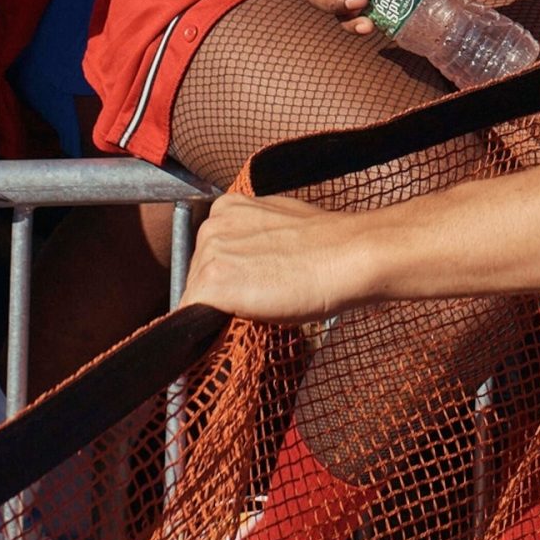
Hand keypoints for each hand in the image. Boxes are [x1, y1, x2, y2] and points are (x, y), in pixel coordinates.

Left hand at [180, 194, 359, 321]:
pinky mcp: (211, 285)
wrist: (347, 257)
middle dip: (223, 292)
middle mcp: (211, 225)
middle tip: (263, 297)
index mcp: (228, 207)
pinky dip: (208, 332)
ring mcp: (208, 254)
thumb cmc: (327, 247)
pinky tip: (239, 326)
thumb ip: (252, 241)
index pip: (210, 254)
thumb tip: (248, 266)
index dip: (230, 277)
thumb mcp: (280, 228)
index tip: (252, 285)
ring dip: (221, 311)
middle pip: (198, 274)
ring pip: (197, 298)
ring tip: (263, 306)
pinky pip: (192, 319)